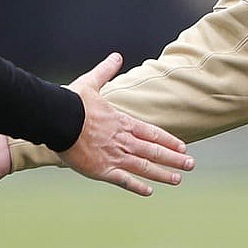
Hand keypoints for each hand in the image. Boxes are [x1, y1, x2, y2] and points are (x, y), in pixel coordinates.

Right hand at [59, 53, 193, 196]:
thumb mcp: (91, 83)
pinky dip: (137, 187)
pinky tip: (149, 191)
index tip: (183, 147)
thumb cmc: (71, 102)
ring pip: (144, 167)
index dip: (169, 141)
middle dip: (174, 159)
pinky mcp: (101, 170)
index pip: (153, 133)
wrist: (57, 119)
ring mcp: (114, 156)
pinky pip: (124, 180)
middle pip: (154, 151)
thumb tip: (116, 56)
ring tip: (177, 179)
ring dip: (162, 174)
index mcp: (123, 122)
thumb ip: (105, 71)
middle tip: (190, 164)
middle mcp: (123, 141)